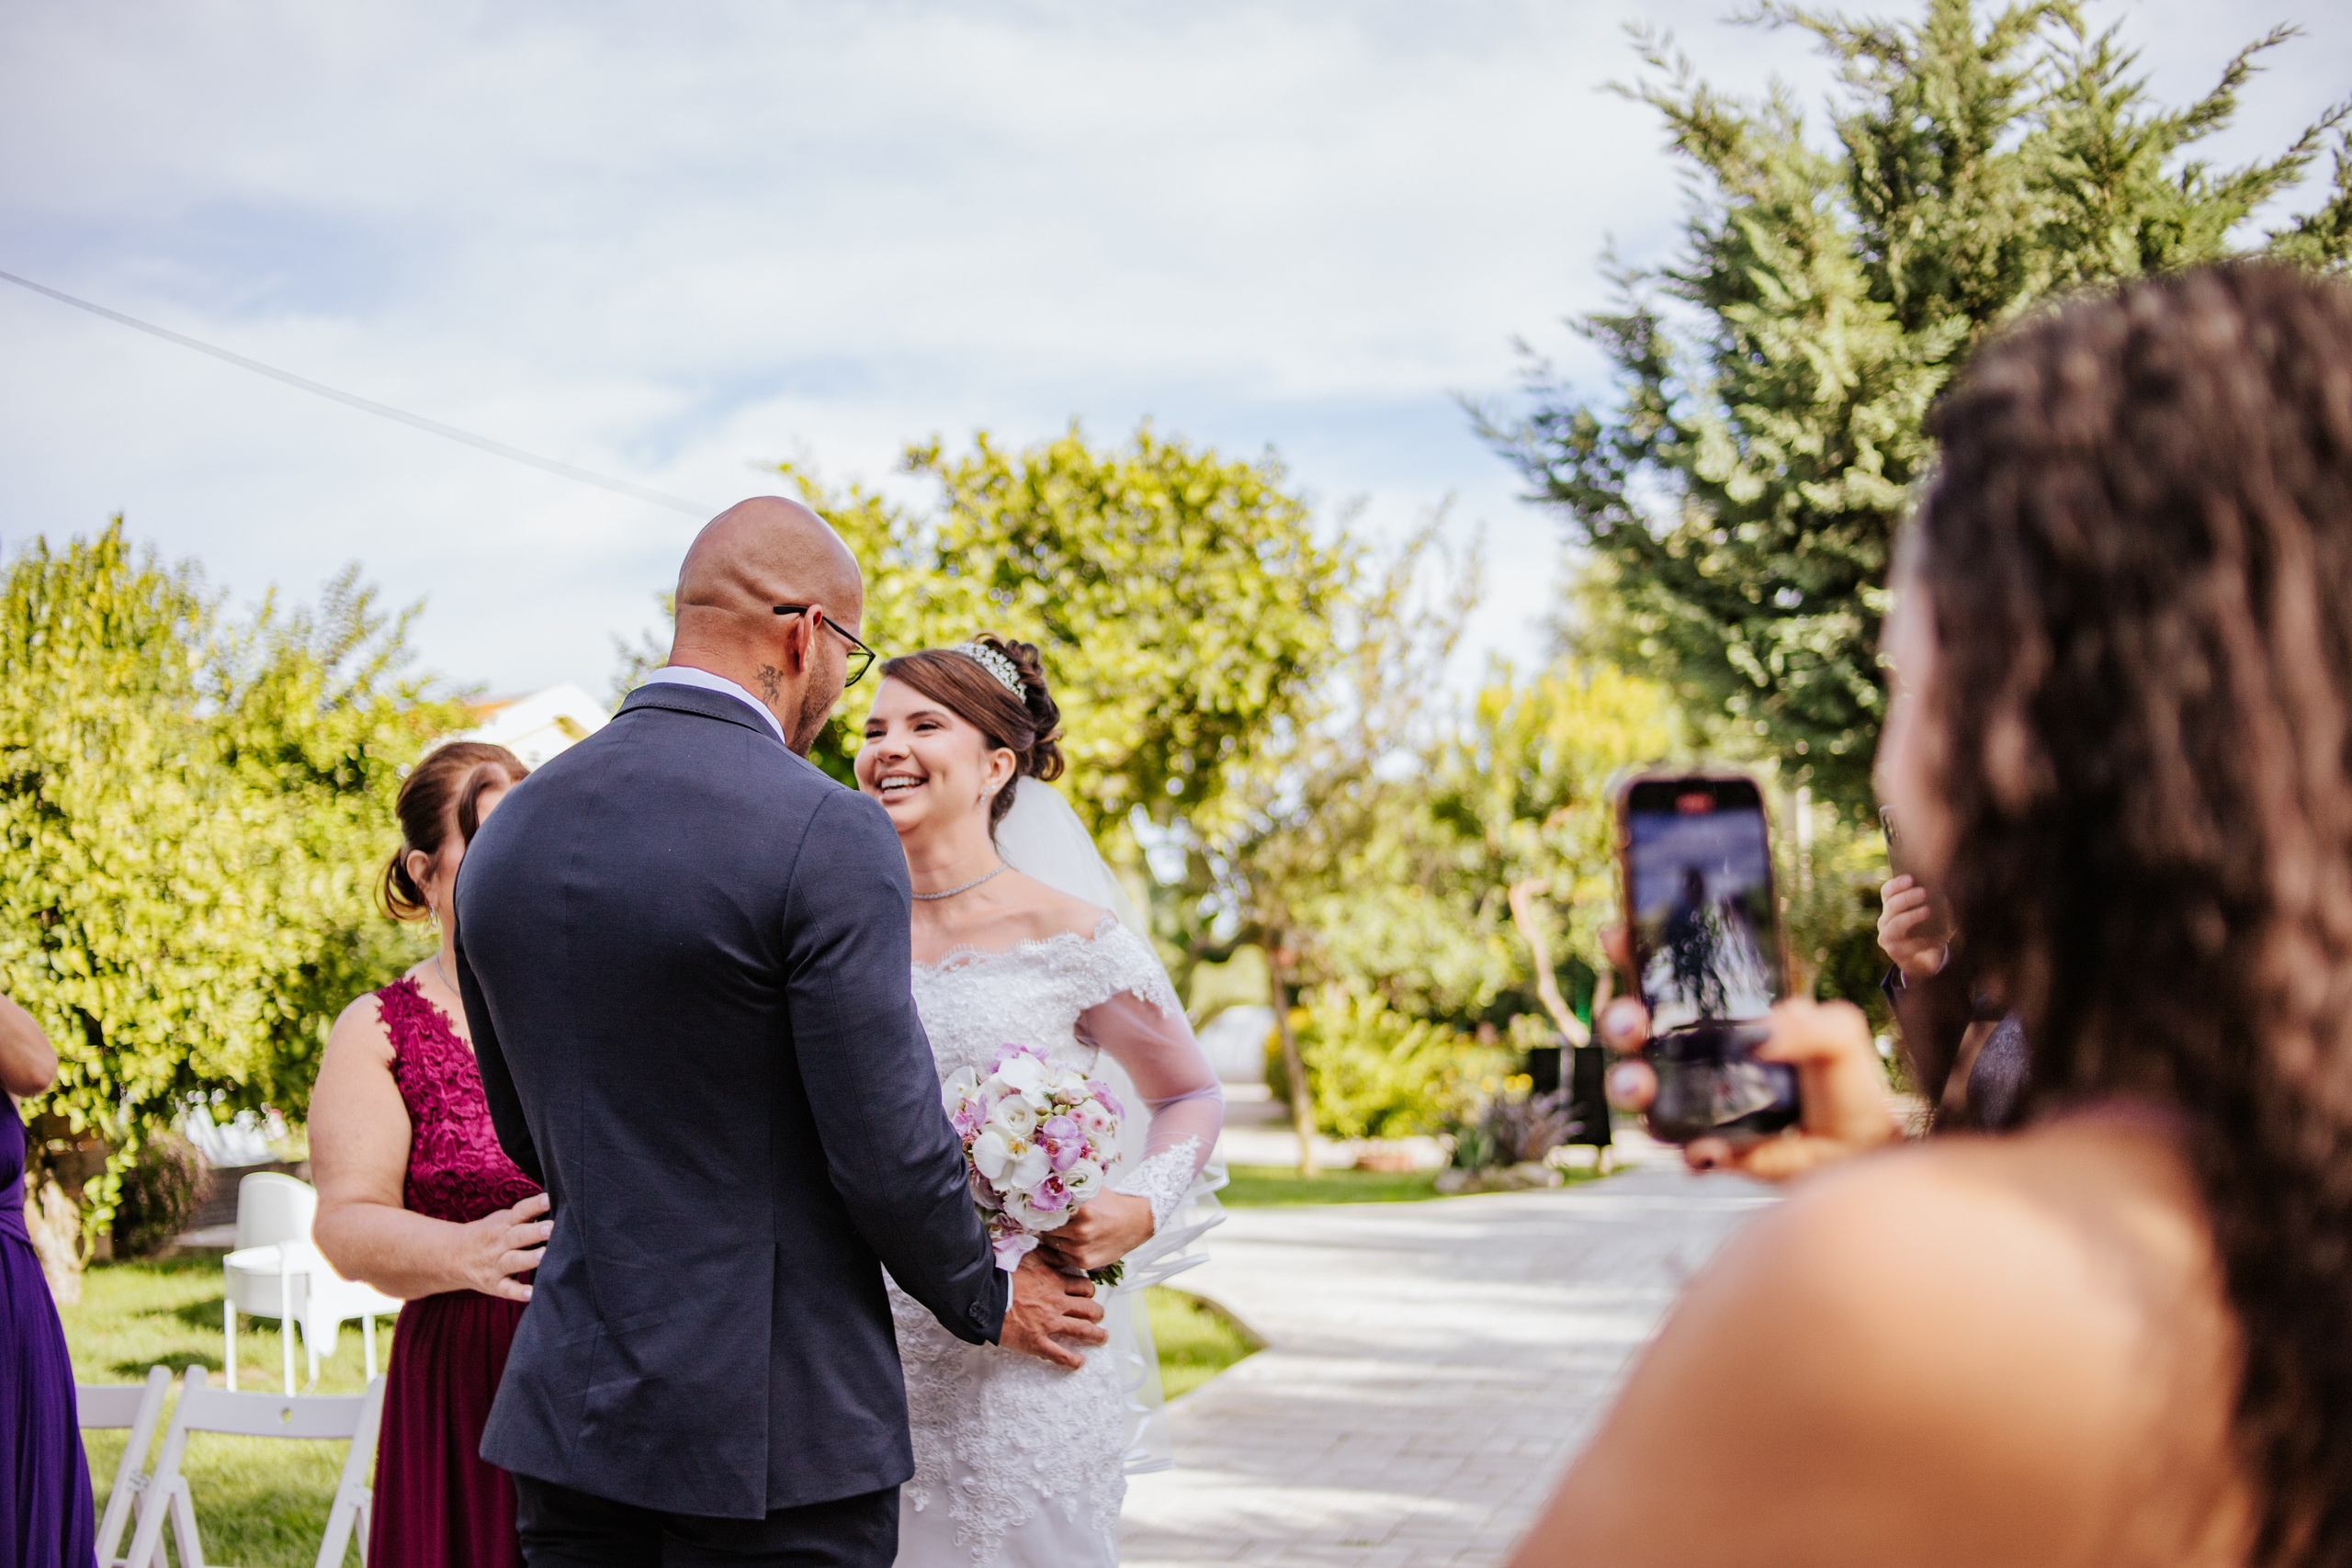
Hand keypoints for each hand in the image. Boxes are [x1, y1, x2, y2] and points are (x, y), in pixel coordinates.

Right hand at [455, 1191, 550, 1300]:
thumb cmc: (491, 1234)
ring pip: (514, 1261)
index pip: (520, 1211)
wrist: (454, 1257)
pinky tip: (532, 1294)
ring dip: (529, 1259)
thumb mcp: (503, 1220)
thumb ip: (527, 1216)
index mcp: (504, 1224)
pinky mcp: (496, 1285)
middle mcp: (500, 1243)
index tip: (549, 1199)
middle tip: (551, 1228)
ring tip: (543, 1255)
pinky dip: (519, 1292)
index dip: (535, 1205)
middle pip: (518, 1236)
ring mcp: (497, 1265)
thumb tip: (560, 1209)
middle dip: (535, 1232)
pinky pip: (508, 1289)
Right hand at [998, 1252, 1107, 1369]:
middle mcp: (1057, 1303)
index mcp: (1055, 1282)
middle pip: (1088, 1309)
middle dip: (1097, 1313)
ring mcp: (1049, 1324)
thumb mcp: (1029, 1255)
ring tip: (1102, 1338)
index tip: (1088, 1294)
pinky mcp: (1037, 1342)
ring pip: (1081, 1330)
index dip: (1089, 1291)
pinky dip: (1072, 1360)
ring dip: (1095, 1335)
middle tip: (1098, 1316)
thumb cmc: (1002, 1274)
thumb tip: (1058, 1249)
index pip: (1083, 1287)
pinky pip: (1060, 1354)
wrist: (984, 1294)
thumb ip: (1046, 1254)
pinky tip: (1080, 1362)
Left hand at [1035, 1192, 1153, 1274]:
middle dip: (1047, 1224)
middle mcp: (1080, 1231)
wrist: (1135, 1223)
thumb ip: (1070, 1188)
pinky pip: (1062, 1256)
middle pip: (1047, 1229)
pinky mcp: (1084, 1262)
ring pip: (1052, 1243)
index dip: (1042, 1210)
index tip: (1039, 1207)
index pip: (1047, 1212)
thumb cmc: (1111, 1205)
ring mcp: (1081, 1249)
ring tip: (1065, 1229)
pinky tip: (1074, 1240)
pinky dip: (1064, 1249)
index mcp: (1082, 1210)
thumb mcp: (1092, 1190)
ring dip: (1055, 1237)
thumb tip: (1044, 1179)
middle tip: (1051, 1219)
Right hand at [1596, 928, 1898, 1183]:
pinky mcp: (1705, 1147)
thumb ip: (1812, 1025)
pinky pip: (1680, 1148)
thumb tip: (1762, 1038)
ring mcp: (1691, 1101)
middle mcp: (1691, 1054)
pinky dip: (1687, 1148)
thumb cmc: (1842, 1077)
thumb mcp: (1839, 1031)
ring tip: (1641, 1087)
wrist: (1859, 1144)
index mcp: (1717, 1015)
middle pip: (1630, 1030)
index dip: (1631, 953)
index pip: (1663, 977)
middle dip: (1617, 1021)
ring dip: (1626, 1085)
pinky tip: (1706, 1148)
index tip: (1616, 937)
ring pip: (1635, 1089)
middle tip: (1632, 1023)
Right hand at [1876, 875, 1948, 979]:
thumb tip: (1940, 889)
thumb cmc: (1928, 931)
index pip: (1887, 892)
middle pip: (1892, 905)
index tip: (1911, 878)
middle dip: (1907, 898)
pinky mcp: (1894, 953)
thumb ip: (1931, 901)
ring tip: (1927, 911)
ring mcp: (1887, 937)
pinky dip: (1924, 941)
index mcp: (1891, 908)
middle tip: (1923, 892)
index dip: (1896, 884)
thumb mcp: (1930, 913)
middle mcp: (1885, 921)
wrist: (1924, 960)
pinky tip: (1939, 939)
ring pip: (1896, 924)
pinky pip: (1908, 945)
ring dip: (1911, 916)